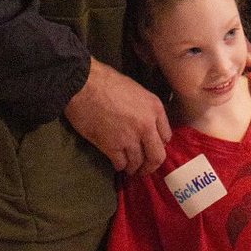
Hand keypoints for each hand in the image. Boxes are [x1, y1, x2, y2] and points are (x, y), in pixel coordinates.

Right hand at [64, 57, 171, 173]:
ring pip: (138, 163)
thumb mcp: (137, 91)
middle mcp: (147, 125)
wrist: (84, 85)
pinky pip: (121, 164)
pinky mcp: (112, 147)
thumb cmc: (107, 82)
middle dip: (151, 165)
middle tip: (144, 169)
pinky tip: (116, 164)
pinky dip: (119, 166)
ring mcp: (130, 138)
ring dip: (134, 168)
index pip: (167, 136)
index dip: (159, 144)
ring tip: (129, 168)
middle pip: (157, 156)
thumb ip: (146, 110)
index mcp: (155, 108)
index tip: (151, 148)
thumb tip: (147, 126)